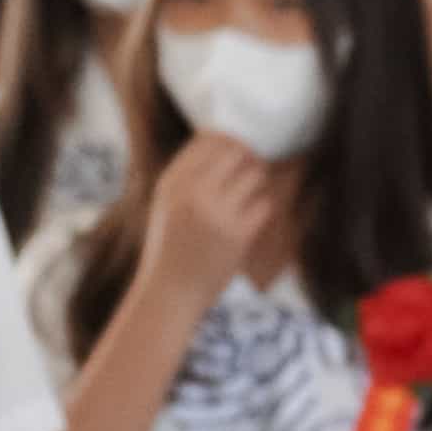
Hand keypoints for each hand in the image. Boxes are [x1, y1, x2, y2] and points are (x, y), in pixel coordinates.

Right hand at [148, 135, 290, 298]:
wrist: (170, 291)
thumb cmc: (170, 246)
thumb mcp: (166, 203)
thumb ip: (188, 174)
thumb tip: (222, 140)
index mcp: (173, 180)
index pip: (209, 138)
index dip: (230, 139)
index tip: (239, 147)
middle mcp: (193, 191)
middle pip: (238, 150)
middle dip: (250, 157)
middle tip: (252, 168)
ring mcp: (217, 212)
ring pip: (256, 175)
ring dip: (259, 183)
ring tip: (248, 197)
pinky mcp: (238, 234)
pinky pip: (265, 204)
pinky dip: (262, 208)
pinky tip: (251, 218)